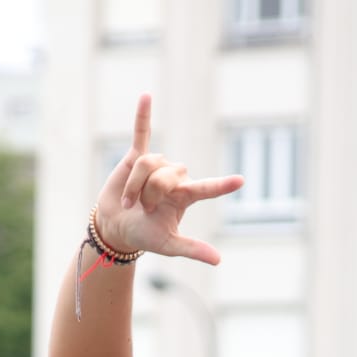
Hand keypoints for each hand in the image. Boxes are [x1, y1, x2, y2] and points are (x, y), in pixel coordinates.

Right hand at [93, 94, 242, 264]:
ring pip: (148, 164)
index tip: (241, 181)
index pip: (206, 189)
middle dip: (149, 194)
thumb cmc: (144, 236)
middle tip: (142, 210)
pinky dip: (143, 115)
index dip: (221, 186)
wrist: (115, 226)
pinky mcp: (137, 155)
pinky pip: (141, 132)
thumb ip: (192, 249)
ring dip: (135, 186)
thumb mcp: (168, 245)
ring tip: (131, 202)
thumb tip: (218, 260)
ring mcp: (157, 165)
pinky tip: (146, 96)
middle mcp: (175, 177)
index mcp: (185, 196)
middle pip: (166, 175)